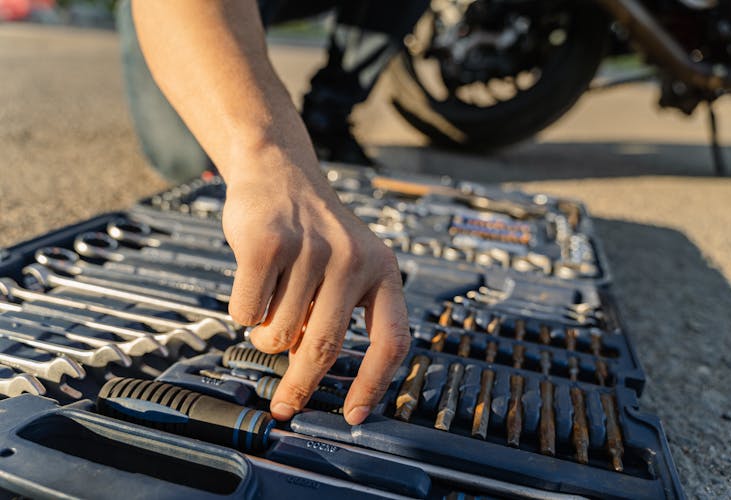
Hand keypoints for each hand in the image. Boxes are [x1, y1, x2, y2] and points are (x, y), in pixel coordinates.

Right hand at [222, 145, 409, 425]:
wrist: (278, 169)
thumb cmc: (311, 229)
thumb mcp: (348, 263)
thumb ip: (341, 312)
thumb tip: (309, 375)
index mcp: (383, 269)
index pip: (390, 341)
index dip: (373, 385)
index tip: (352, 417)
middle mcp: (353, 259)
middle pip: (325, 347)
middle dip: (299, 386)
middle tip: (284, 407)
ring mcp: (310, 249)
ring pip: (279, 333)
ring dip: (266, 336)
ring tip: (271, 307)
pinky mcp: (267, 243)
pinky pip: (247, 312)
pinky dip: (243, 313)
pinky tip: (253, 286)